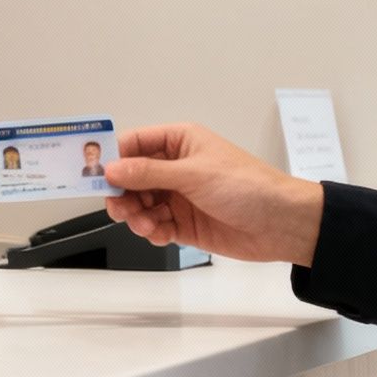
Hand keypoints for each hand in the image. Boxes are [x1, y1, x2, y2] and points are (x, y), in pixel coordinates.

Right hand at [102, 122, 325, 265]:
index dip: (113, 159)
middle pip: (131, 178)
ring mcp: (180, 196)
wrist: (282, 224)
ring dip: (137, 216)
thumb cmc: (247, 186)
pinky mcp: (185, 223)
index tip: (94, 177)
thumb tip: (110, 169)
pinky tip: (161, 235)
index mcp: (180, 142)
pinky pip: (156, 225)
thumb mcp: (194, 174)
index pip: (134, 144)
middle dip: (122, 194)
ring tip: (147, 225)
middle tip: (120, 209)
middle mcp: (176, 167)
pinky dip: (153, 231)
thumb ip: (148, 173)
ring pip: (140, 204)